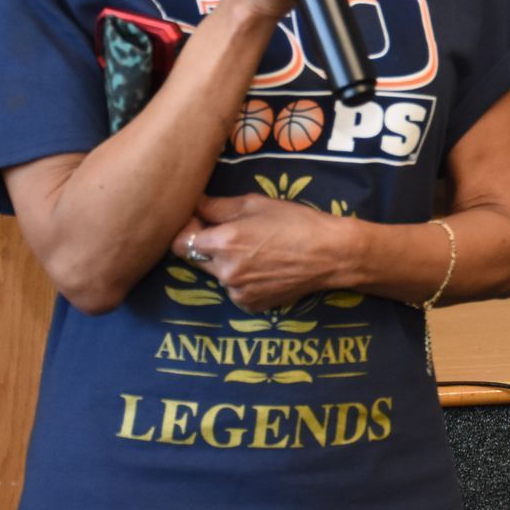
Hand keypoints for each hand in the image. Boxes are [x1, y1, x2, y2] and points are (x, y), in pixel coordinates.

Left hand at [172, 193, 357, 311]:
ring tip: (257, 251)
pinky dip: (243, 280)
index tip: (202, 223)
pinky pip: (235, 290)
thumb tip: (193, 204)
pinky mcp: (250, 305)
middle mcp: (223, 272)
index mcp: (222, 243)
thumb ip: (217, 206)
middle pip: (196, 260)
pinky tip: (266, 268)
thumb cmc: (295, 222)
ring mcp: (236, 293)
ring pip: (217, 275)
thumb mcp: (255, 203)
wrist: (330, 254)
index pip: (179, 243)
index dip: (188, 231)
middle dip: (208, 246)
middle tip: (235, 234)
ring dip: (227, 263)